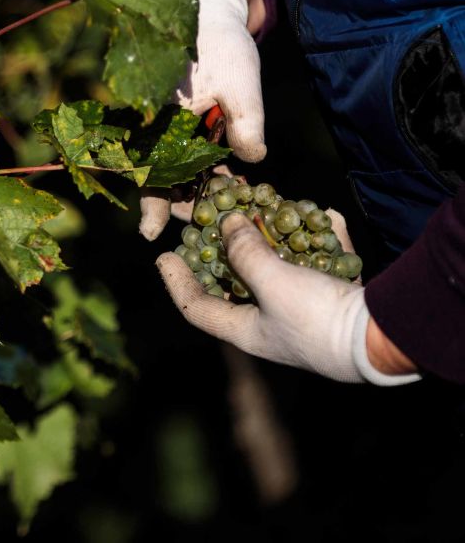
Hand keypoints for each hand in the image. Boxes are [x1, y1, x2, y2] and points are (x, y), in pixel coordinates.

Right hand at [138, 0, 265, 240]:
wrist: (209, 15)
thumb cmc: (222, 46)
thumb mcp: (242, 83)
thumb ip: (246, 122)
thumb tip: (253, 161)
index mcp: (160, 121)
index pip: (150, 172)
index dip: (151, 205)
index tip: (150, 233)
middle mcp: (155, 128)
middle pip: (158, 179)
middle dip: (177, 207)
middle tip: (201, 231)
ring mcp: (165, 129)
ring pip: (171, 172)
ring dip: (191, 193)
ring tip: (219, 211)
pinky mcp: (178, 127)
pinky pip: (182, 158)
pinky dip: (198, 174)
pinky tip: (223, 185)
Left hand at [156, 211, 419, 384]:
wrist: (384, 340)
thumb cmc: (317, 318)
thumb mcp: (272, 283)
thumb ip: (244, 252)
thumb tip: (226, 223)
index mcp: (246, 330)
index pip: (197, 307)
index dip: (176, 281)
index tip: (164, 254)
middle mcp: (271, 323)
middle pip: (238, 281)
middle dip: (230, 246)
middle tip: (217, 217)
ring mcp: (305, 312)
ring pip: (281, 268)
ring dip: (277, 238)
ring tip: (268, 208)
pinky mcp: (336, 300)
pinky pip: (321, 264)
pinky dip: (321, 239)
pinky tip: (324, 216)